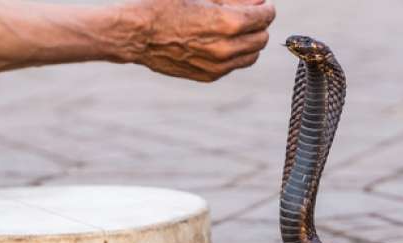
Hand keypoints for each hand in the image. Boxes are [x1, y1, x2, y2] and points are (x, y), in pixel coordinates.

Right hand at [119, 0, 274, 81]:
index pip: (265, 17)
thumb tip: (258, 2)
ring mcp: (218, 66)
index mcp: (229, 23)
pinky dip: (233, 55)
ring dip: (249, 42)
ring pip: (251, 56)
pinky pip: (233, 66)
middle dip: (259, 25)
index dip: (265, 8)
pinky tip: (218, 43)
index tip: (260, 4)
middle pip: (262, 38)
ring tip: (234, 31)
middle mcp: (227, 48)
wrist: (136, 33)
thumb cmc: (165, 5)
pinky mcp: (208, 76)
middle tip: (247, 16)